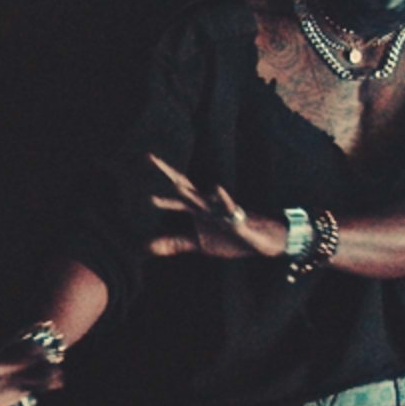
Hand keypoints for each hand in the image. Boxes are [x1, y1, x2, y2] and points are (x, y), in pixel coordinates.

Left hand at [146, 152, 280, 258]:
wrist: (260, 241)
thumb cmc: (230, 238)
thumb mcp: (199, 244)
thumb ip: (174, 243)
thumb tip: (146, 247)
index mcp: (197, 209)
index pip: (175, 195)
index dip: (157, 188)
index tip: (143, 172)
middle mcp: (207, 206)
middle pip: (184, 187)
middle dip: (168, 174)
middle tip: (150, 157)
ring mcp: (222, 212)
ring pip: (203, 199)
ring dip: (189, 193)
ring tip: (175, 184)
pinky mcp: (237, 220)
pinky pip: (230, 209)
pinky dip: (223, 200)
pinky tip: (216, 189)